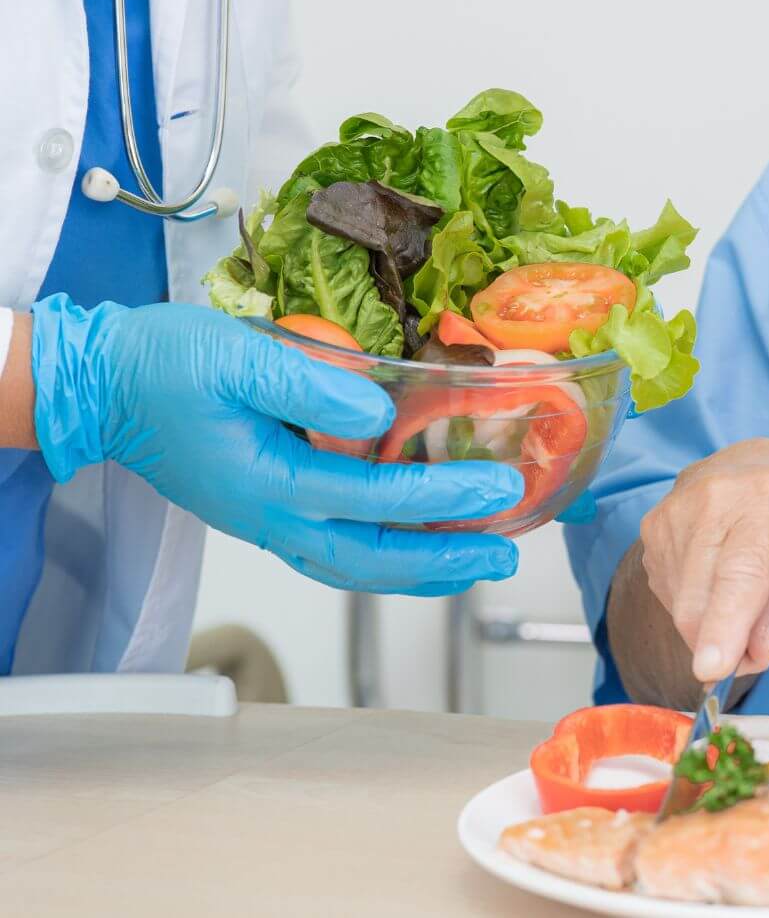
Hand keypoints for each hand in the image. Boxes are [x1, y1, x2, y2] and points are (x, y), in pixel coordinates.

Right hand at [30, 297, 523, 594]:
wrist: (103, 386)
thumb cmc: (166, 364)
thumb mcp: (240, 357)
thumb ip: (312, 385)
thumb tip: (380, 415)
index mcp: (270, 482)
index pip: (376, 498)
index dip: (443, 496)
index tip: (499, 488)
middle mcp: (271, 518)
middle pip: (372, 558)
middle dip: (446, 557)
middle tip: (506, 551)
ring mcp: (266, 522)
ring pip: (354, 566)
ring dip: (419, 569)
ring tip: (475, 562)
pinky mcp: (263, 512)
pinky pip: (334, 552)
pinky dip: (383, 559)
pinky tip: (412, 548)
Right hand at [638, 438, 768, 681]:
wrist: (759, 461)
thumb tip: (757, 651)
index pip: (743, 572)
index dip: (726, 624)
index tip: (713, 668)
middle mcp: (715, 498)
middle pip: (702, 600)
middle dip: (725, 645)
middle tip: (756, 642)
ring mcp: (675, 511)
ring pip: (682, 606)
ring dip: (711, 625)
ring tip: (742, 591)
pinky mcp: (653, 526)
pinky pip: (670, 595)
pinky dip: (695, 605)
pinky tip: (717, 575)